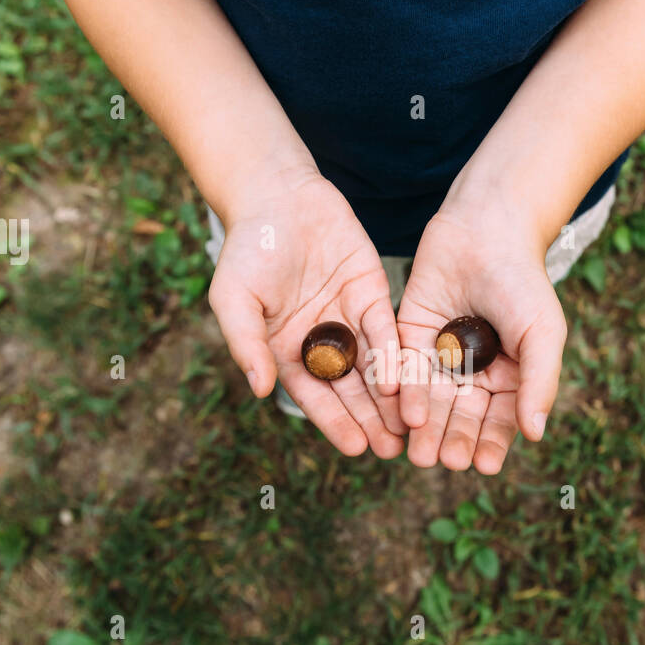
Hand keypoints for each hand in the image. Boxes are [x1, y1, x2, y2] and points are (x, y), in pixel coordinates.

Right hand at [208, 172, 405, 456]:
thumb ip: (247, 343)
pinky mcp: (372, 292)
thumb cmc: (247, 248)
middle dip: (371, 419)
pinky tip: (407, 380)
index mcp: (287, 350)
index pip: (315, 396)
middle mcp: (321, 341)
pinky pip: (387, 329)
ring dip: (391, 398)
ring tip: (409, 428)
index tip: (356, 447)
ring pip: (374, 366)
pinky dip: (395, 355)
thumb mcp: (235, 298)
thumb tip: (260, 390)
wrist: (276, 195)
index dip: (335, 422)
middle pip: (351, 389)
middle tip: (393, 449)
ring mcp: (349, 318)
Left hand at [396, 200, 565, 473]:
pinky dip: (404, 394)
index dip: (491, 444)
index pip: (498, 422)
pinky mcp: (408, 336)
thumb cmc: (523, 281)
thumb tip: (535, 435)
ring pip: (429, 402)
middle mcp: (471, 374)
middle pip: (460, 417)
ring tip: (420, 454)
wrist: (486, 228)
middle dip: (453, 440)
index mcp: (508, 378)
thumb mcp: (542, 333)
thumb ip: (539, 383)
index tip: (484, 465)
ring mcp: (439, 356)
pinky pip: (404, 371)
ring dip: (425, 429)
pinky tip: (405, 414)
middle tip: (446, 461)